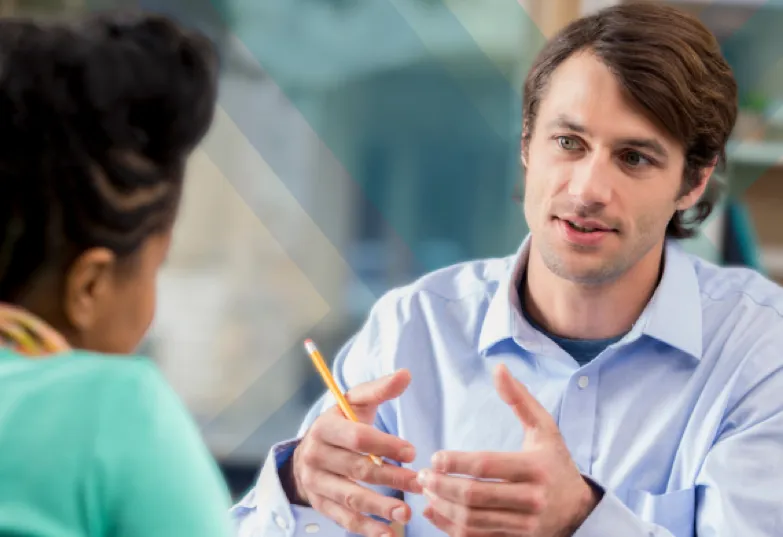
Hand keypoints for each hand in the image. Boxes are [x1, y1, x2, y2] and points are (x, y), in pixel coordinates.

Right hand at [290, 369, 423, 536]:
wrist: (311, 450)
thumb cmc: (342, 423)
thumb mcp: (356, 403)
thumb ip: (381, 389)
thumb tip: (406, 374)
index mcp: (325, 427)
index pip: (357, 438)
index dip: (386, 445)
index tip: (412, 452)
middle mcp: (316, 456)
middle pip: (357, 470)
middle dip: (391, 478)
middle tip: (420, 484)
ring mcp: (316, 483)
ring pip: (351, 498)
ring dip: (380, 507)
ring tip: (407, 513)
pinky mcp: (320, 504)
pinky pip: (344, 520)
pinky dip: (366, 529)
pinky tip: (388, 535)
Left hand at [418, 364, 600, 536]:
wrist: (580, 510)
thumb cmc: (555, 461)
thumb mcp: (544, 428)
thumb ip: (519, 399)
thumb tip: (498, 368)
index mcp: (536, 468)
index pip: (486, 465)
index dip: (456, 462)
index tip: (435, 457)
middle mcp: (532, 499)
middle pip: (475, 496)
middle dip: (443, 486)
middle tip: (423, 475)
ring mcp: (524, 525)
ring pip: (473, 521)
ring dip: (443, 506)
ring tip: (427, 490)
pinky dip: (450, 528)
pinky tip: (434, 512)